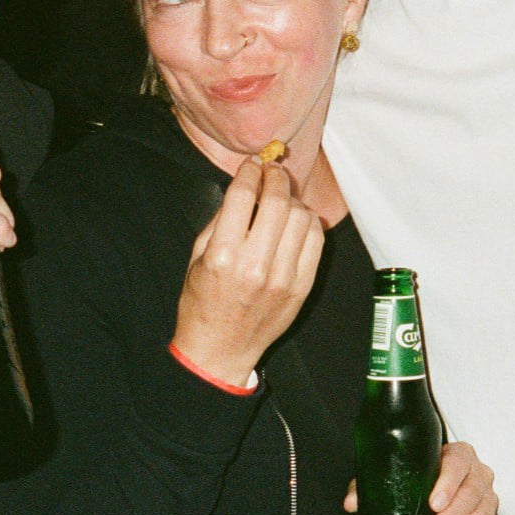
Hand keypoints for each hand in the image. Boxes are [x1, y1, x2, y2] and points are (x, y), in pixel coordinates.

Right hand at [172, 159, 324, 388]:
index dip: (250, 172)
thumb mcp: (197, 257)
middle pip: (278, 201)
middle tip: (271, 171)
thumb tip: (245, 187)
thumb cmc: (203, 302)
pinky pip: (317, 241)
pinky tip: (296, 221)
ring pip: (302, 217)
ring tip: (283, 200)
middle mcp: (256, 265)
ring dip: (293, 200)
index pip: (243, 195)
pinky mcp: (302, 287)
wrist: (220, 349)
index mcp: (223, 255)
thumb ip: (220, 220)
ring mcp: (284, 278)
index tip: (252, 165)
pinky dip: (309, 223)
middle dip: (275, 177)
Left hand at [344, 440, 497, 514]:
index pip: (458, 464)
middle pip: (472, 494)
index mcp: (457, 455)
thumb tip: (352, 503)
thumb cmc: (415, 479)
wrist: (435, 490)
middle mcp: (477, 473)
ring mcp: (487, 497)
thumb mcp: (392, 477)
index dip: (448, 484)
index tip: (432, 504)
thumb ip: (370, 486)